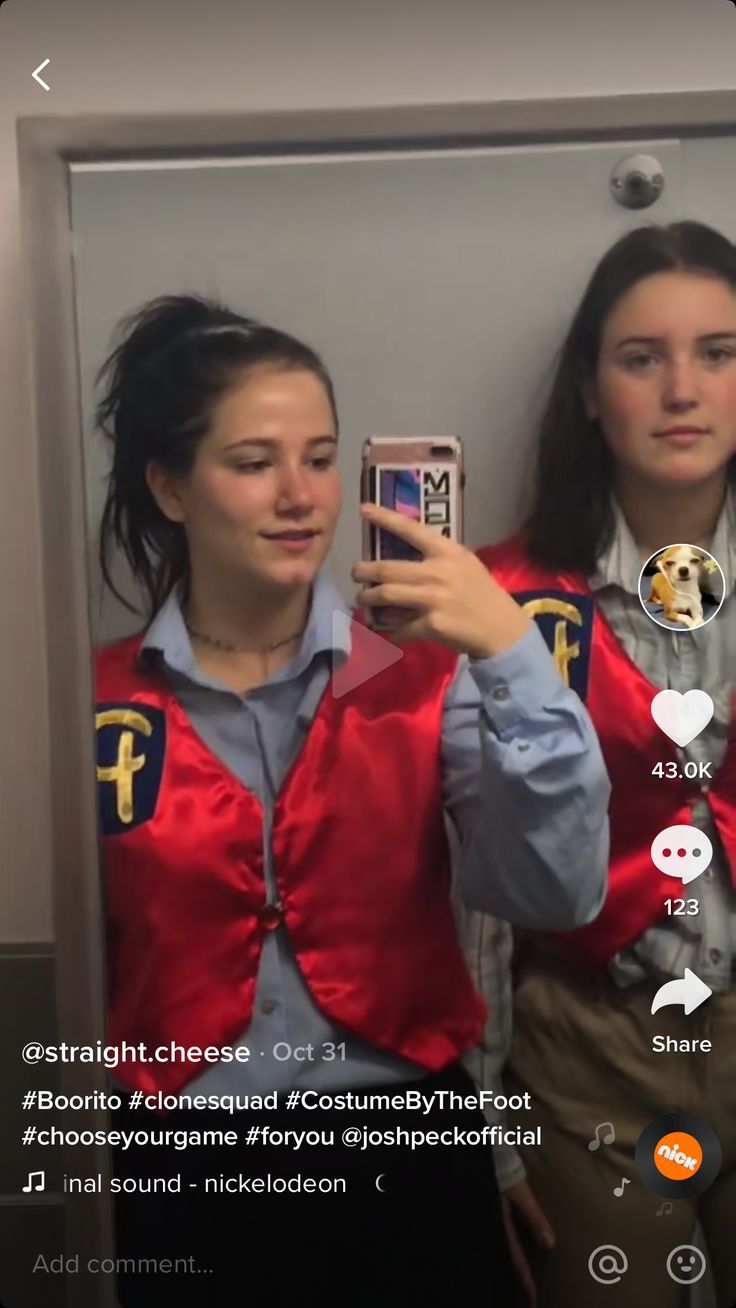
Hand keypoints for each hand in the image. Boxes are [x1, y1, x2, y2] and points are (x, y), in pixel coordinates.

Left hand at [352, 503, 530, 657]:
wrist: (502, 628)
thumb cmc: (481, 593)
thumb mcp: (465, 564)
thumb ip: (438, 557)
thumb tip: (405, 554)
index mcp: (447, 552)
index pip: (411, 529)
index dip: (385, 518)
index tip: (363, 509)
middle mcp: (438, 572)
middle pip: (387, 569)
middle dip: (363, 571)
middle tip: (356, 574)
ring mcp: (434, 599)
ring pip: (386, 595)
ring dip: (368, 599)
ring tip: (364, 600)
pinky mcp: (432, 625)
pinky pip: (400, 628)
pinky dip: (392, 631)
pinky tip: (391, 633)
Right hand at [501, 1180, 554, 1307]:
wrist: (483, 1147)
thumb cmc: (502, 1168)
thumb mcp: (520, 1192)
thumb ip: (533, 1217)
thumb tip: (550, 1244)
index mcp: (502, 1224)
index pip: (516, 1259)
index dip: (525, 1280)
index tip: (533, 1300)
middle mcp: (495, 1224)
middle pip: (510, 1257)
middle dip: (521, 1278)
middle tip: (530, 1298)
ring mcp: (491, 1217)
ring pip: (505, 1248)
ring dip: (516, 1265)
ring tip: (525, 1280)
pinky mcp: (492, 1209)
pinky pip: (504, 1235)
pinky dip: (511, 1248)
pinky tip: (515, 1251)